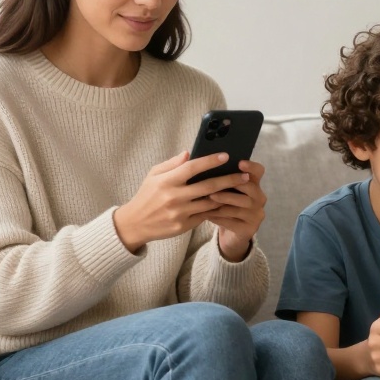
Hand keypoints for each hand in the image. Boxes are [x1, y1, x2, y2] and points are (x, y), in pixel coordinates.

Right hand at [113, 151, 253, 251]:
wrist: (134, 224)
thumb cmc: (146, 195)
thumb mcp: (153, 175)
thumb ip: (171, 164)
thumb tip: (189, 153)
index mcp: (166, 181)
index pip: (192, 168)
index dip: (210, 161)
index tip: (226, 156)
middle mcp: (174, 197)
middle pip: (208, 186)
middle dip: (230, 180)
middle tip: (245, 175)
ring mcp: (179, 213)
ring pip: (210, 203)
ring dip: (227, 196)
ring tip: (241, 189)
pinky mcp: (183, 226)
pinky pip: (204, 215)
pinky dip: (216, 209)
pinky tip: (228, 202)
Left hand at [192, 159, 266, 260]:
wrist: (231, 234)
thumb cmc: (225, 206)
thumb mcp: (225, 191)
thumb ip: (220, 178)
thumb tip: (200, 163)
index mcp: (254, 185)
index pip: (258, 172)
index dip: (251, 166)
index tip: (239, 163)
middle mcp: (259, 198)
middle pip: (250, 188)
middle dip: (231, 186)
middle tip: (212, 186)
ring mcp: (256, 215)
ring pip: (240, 206)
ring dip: (222, 202)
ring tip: (207, 200)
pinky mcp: (250, 229)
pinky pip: (232, 221)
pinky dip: (217, 217)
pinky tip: (206, 214)